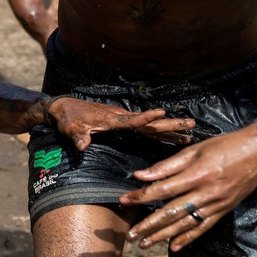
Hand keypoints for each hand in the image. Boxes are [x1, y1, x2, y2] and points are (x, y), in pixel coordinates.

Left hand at [47, 97, 195, 149]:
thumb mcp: (71, 129)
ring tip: (189, 135)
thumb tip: (82, 147)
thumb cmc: (68, 119)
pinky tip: (172, 138)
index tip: (163, 113)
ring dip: (170, 130)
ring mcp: (124, 120)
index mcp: (112, 119)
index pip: (132, 120)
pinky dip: (160, 133)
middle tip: (191, 124)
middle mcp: (122, 118)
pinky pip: (146, 129)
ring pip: (151, 126)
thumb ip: (78, 137)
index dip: (146, 118)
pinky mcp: (124, 124)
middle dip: (170, 124)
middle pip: (150, 123)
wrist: (65, 110)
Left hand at [121, 127, 256, 250]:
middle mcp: (207, 193)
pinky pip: (204, 227)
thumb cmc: (225, 146)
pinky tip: (174, 247)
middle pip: (172, 212)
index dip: (141, 196)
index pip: (163, 189)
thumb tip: (141, 175)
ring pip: (186, 224)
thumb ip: (167, 165)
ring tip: (145, 243)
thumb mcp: (195, 150)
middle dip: (149, 225)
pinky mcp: (225, 210)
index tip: (123, 200)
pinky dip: (188, 238)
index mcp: (198, 175)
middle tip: (130, 235)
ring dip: (163, 236)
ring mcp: (217, 204)